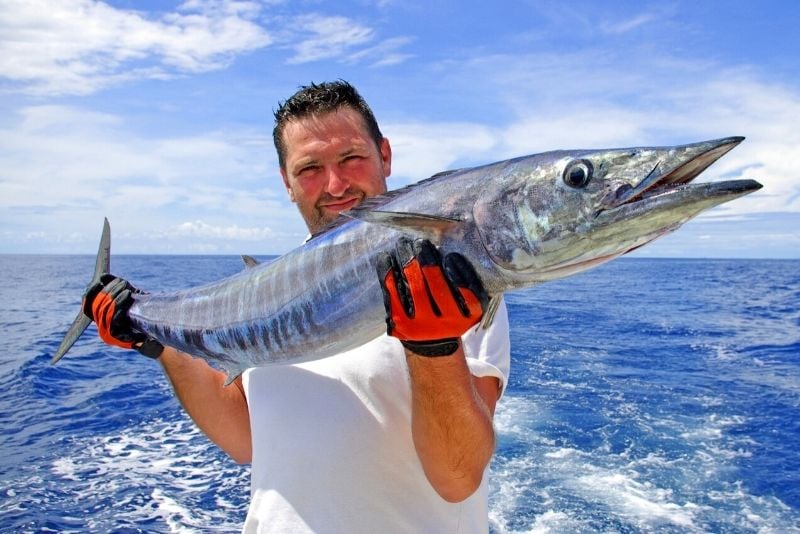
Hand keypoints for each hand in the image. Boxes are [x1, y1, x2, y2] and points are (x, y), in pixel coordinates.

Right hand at [82, 274, 163, 358]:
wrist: (158, 332)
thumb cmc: (144, 314)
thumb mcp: (128, 298)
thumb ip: (115, 288)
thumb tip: (103, 276)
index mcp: (101, 320)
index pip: (87, 304)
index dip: (92, 291)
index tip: (100, 279)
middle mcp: (100, 327)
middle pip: (96, 305)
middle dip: (108, 290)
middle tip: (121, 281)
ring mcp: (106, 333)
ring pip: (104, 309)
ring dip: (114, 294)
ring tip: (125, 285)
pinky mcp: (114, 336)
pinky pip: (113, 317)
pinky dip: (120, 303)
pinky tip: (128, 293)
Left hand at [376, 237, 487, 356]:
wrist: (430, 344)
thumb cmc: (448, 312)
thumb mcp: (464, 303)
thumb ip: (461, 282)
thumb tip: (444, 246)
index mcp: (469, 317)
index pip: (467, 291)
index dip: (458, 270)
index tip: (450, 255)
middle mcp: (448, 324)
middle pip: (437, 287)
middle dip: (427, 260)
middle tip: (420, 242)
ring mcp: (423, 327)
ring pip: (415, 288)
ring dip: (407, 261)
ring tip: (403, 245)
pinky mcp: (401, 326)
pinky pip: (393, 294)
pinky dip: (388, 273)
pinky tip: (386, 258)